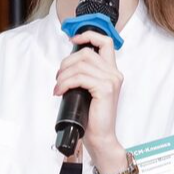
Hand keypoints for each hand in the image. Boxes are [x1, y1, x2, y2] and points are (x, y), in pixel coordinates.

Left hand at [53, 32, 123, 157]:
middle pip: (86, 53)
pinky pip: (79, 78)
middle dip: (66, 62)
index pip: (105, 42)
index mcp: (112, 71)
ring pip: (81, 65)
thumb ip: (85, 76)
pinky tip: (60, 91)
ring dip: (63, 75)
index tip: (73, 40)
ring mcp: (111, 81)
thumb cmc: (93, 117)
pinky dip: (65, 83)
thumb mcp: (89, 91)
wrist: (101, 137)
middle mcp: (114, 73)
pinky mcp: (105, 89)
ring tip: (58, 87)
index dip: (88, 35)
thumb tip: (67, 66)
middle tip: (59, 77)